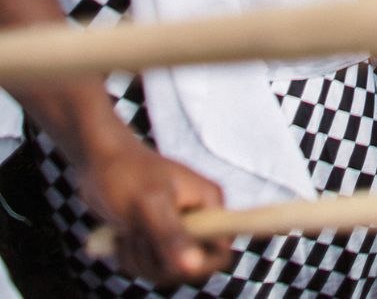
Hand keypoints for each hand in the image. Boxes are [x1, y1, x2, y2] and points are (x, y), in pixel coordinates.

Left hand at [78, 135, 229, 285]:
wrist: (99, 162)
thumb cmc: (126, 173)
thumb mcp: (149, 204)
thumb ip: (171, 235)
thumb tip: (193, 267)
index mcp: (208, 203)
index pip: (222, 251)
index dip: (200, 265)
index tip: (168, 258)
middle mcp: (198, 217)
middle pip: (191, 267)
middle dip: (158, 261)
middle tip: (137, 237)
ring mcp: (178, 228)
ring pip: (167, 270)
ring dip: (140, 260)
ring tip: (127, 230)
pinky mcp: (158, 236)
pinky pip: (150, 266)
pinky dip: (132, 259)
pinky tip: (122, 236)